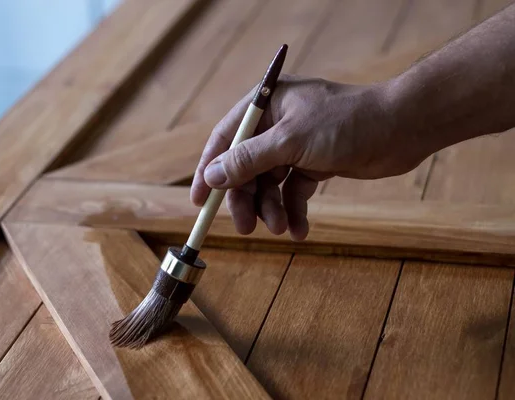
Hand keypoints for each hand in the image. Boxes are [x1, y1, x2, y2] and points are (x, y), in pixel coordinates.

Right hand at [190, 74, 426, 240]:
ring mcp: (294, 145)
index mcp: (265, 106)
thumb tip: (210, 175)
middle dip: (247, 199)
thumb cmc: (346, 123)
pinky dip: (294, 210)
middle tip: (247, 228)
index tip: (198, 202)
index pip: (224, 140)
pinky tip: (300, 229)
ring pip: (269, 184)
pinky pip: (293, 191)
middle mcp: (275, 125)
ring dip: (272, 209)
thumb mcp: (290, 142)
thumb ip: (248, 159)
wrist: (403, 129)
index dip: (208, 171)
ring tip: (282, 228)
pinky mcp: (313, 164)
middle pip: (245, 168)